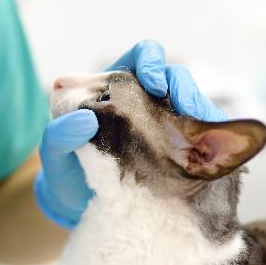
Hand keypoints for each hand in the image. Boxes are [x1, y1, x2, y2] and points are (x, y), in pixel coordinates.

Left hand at [35, 40, 226, 228]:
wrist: (77, 207)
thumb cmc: (64, 170)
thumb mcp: (53, 153)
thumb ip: (59, 135)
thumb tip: (85, 119)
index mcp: (114, 86)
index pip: (140, 57)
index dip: (150, 61)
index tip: (152, 83)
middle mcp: (144, 100)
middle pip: (174, 77)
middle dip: (183, 86)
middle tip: (185, 108)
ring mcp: (164, 125)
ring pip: (193, 104)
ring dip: (202, 112)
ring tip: (201, 130)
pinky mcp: (180, 151)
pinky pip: (203, 136)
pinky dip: (212, 138)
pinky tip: (212, 150)